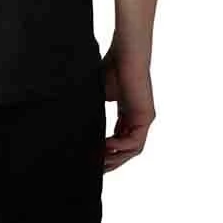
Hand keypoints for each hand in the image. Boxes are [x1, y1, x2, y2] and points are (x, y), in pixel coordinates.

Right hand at [100, 47, 154, 171]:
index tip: (93, 158)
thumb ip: (95, 109)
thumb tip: (75, 121)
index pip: (120, 139)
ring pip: (132, 149)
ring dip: (116, 158)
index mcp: (127, 113)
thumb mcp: (101, 93)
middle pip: (127, 149)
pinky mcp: (146, 117)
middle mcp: (138, 118)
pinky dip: (120, 147)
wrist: (126, 53)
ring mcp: (143, 119)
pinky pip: (135, 142)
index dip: (107, 151)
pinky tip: (105, 147)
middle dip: (112, 161)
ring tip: (99, 162)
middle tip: (96, 169)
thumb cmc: (112, 66)